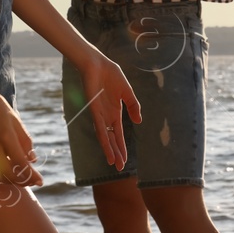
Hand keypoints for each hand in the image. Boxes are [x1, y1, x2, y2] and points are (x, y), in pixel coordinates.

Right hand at [0, 77, 41, 185]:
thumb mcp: (16, 120)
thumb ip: (25, 141)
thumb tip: (32, 160)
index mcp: (5, 137)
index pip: (21, 165)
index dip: (32, 176)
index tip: (40, 180)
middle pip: (9, 175)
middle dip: (23, 181)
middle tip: (32, 180)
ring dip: (10, 181)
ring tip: (20, 178)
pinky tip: (4, 175)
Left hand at [72, 48, 141, 169]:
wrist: (97, 63)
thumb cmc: (110, 74)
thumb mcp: (127, 92)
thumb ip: (133, 106)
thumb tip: (139, 122)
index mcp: (114, 112)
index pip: (118, 134)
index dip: (122, 147)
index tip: (126, 160)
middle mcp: (106, 116)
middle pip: (112, 139)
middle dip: (116, 153)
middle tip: (120, 168)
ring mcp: (100, 114)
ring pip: (105, 137)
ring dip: (109, 150)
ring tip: (114, 163)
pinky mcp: (94, 110)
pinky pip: (99, 127)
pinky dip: (104, 139)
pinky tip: (106, 147)